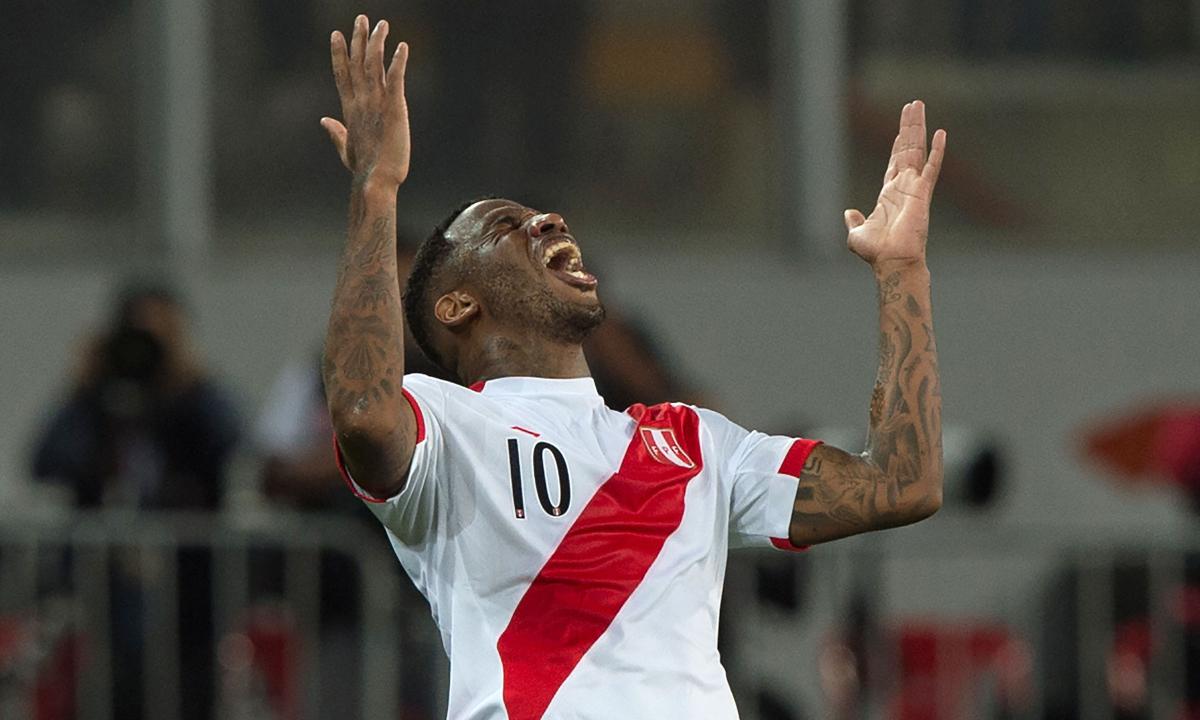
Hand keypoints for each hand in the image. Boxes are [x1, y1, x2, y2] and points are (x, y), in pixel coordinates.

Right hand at [321, 15, 409, 186]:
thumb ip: (336, 132)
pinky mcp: (394, 108)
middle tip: (361, 18)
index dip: (339, 53)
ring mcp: (376, 103)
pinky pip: (396, 80)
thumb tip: (324, 121)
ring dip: (377, 43)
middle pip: (357, 63)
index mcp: (350, 109)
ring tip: (382, 24)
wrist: (376, 181)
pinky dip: (399, 62)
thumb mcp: (346, 148)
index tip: (336, 34)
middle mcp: (361, 102)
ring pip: (374, 65)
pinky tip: (403, 48)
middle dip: (358, 39)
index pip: (342, 74)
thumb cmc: (364, 170)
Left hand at [844, 101, 945, 271]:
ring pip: (917, 150)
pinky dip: (937, 150)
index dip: (897, 144)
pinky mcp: (923, 193)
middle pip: (907, 148)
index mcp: (889, 194)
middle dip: (909, 126)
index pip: (894, 162)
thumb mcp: (856, 234)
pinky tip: (941, 133)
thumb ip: (854, 221)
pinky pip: (932, 167)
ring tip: (919, 105)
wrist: (891, 261)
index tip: (900, 128)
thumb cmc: (876, 252)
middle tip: (913, 104)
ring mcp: (915, 187)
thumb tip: (848, 213)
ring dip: (918, 127)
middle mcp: (904, 186)